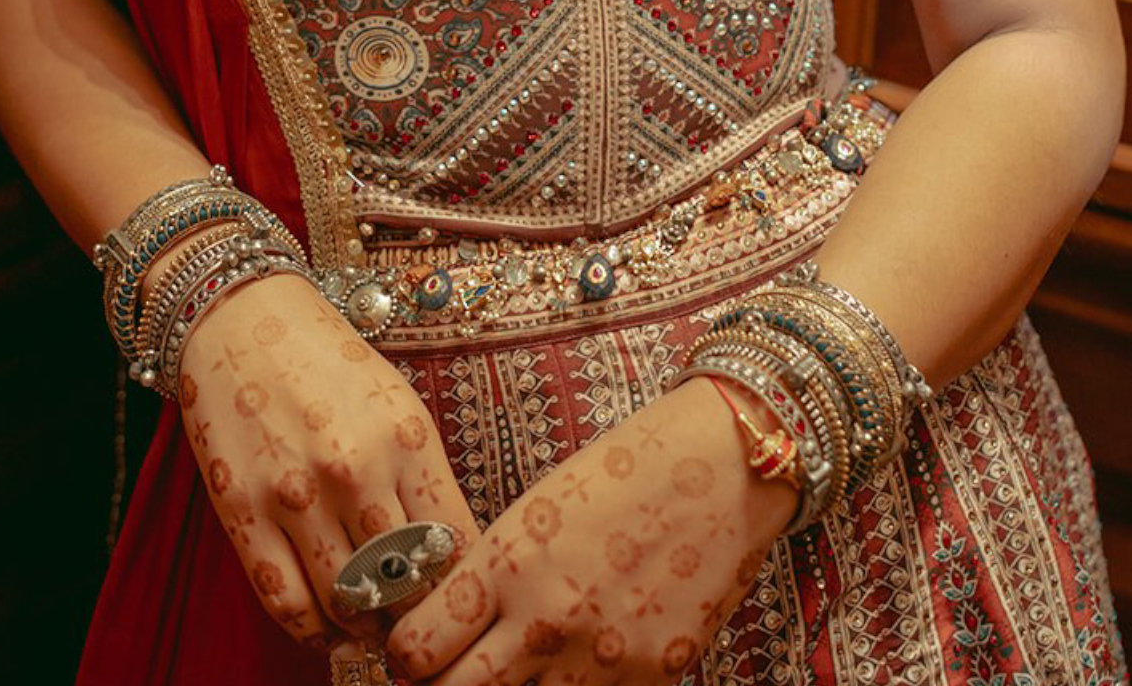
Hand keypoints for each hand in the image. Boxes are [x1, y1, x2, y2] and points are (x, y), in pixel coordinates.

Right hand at [177, 270, 479, 652]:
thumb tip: (449, 560)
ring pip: (346, 603)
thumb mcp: (396, 403)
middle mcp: (355, 468)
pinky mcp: (242, 512)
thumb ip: (422, 477)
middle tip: (417, 631)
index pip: (455, 548)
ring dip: (365, 631)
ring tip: (374, 631)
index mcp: (407, 436)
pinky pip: (286, 602)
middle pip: (403, 586)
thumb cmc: (327, 362)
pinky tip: (327, 632)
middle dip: (415, 620)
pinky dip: (311, 633)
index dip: (461, 593)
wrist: (240, 317)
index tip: (459, 608)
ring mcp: (295, 493)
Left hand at [387, 379, 797, 682]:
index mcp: (508, 561)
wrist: (724, 467)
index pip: (418, 649)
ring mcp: (600, 658)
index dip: (406, 658)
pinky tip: (581, 664)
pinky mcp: (650, 680)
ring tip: (520, 664)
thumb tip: (449, 630)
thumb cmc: (628, 471)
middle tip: (452, 673)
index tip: (413, 653)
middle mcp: (545, 619)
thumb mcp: (540, 508)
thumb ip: (493, 574)